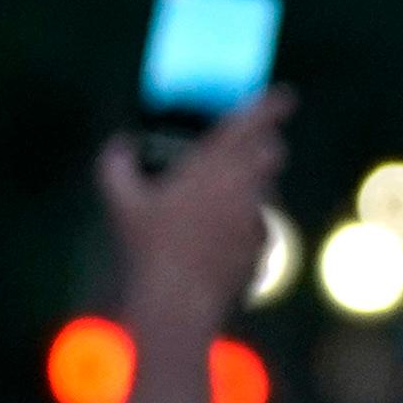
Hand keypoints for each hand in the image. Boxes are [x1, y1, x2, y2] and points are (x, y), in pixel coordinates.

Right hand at [97, 92, 291, 332]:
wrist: (177, 306)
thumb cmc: (147, 250)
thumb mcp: (120, 204)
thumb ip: (115, 165)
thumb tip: (119, 142)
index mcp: (214, 165)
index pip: (253, 123)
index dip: (273, 104)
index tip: (286, 95)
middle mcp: (244, 187)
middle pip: (272, 152)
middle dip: (264, 144)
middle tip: (246, 147)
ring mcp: (258, 219)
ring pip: (267, 191)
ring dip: (252, 186)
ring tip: (219, 199)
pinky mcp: (263, 249)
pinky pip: (261, 227)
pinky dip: (247, 224)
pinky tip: (219, 239)